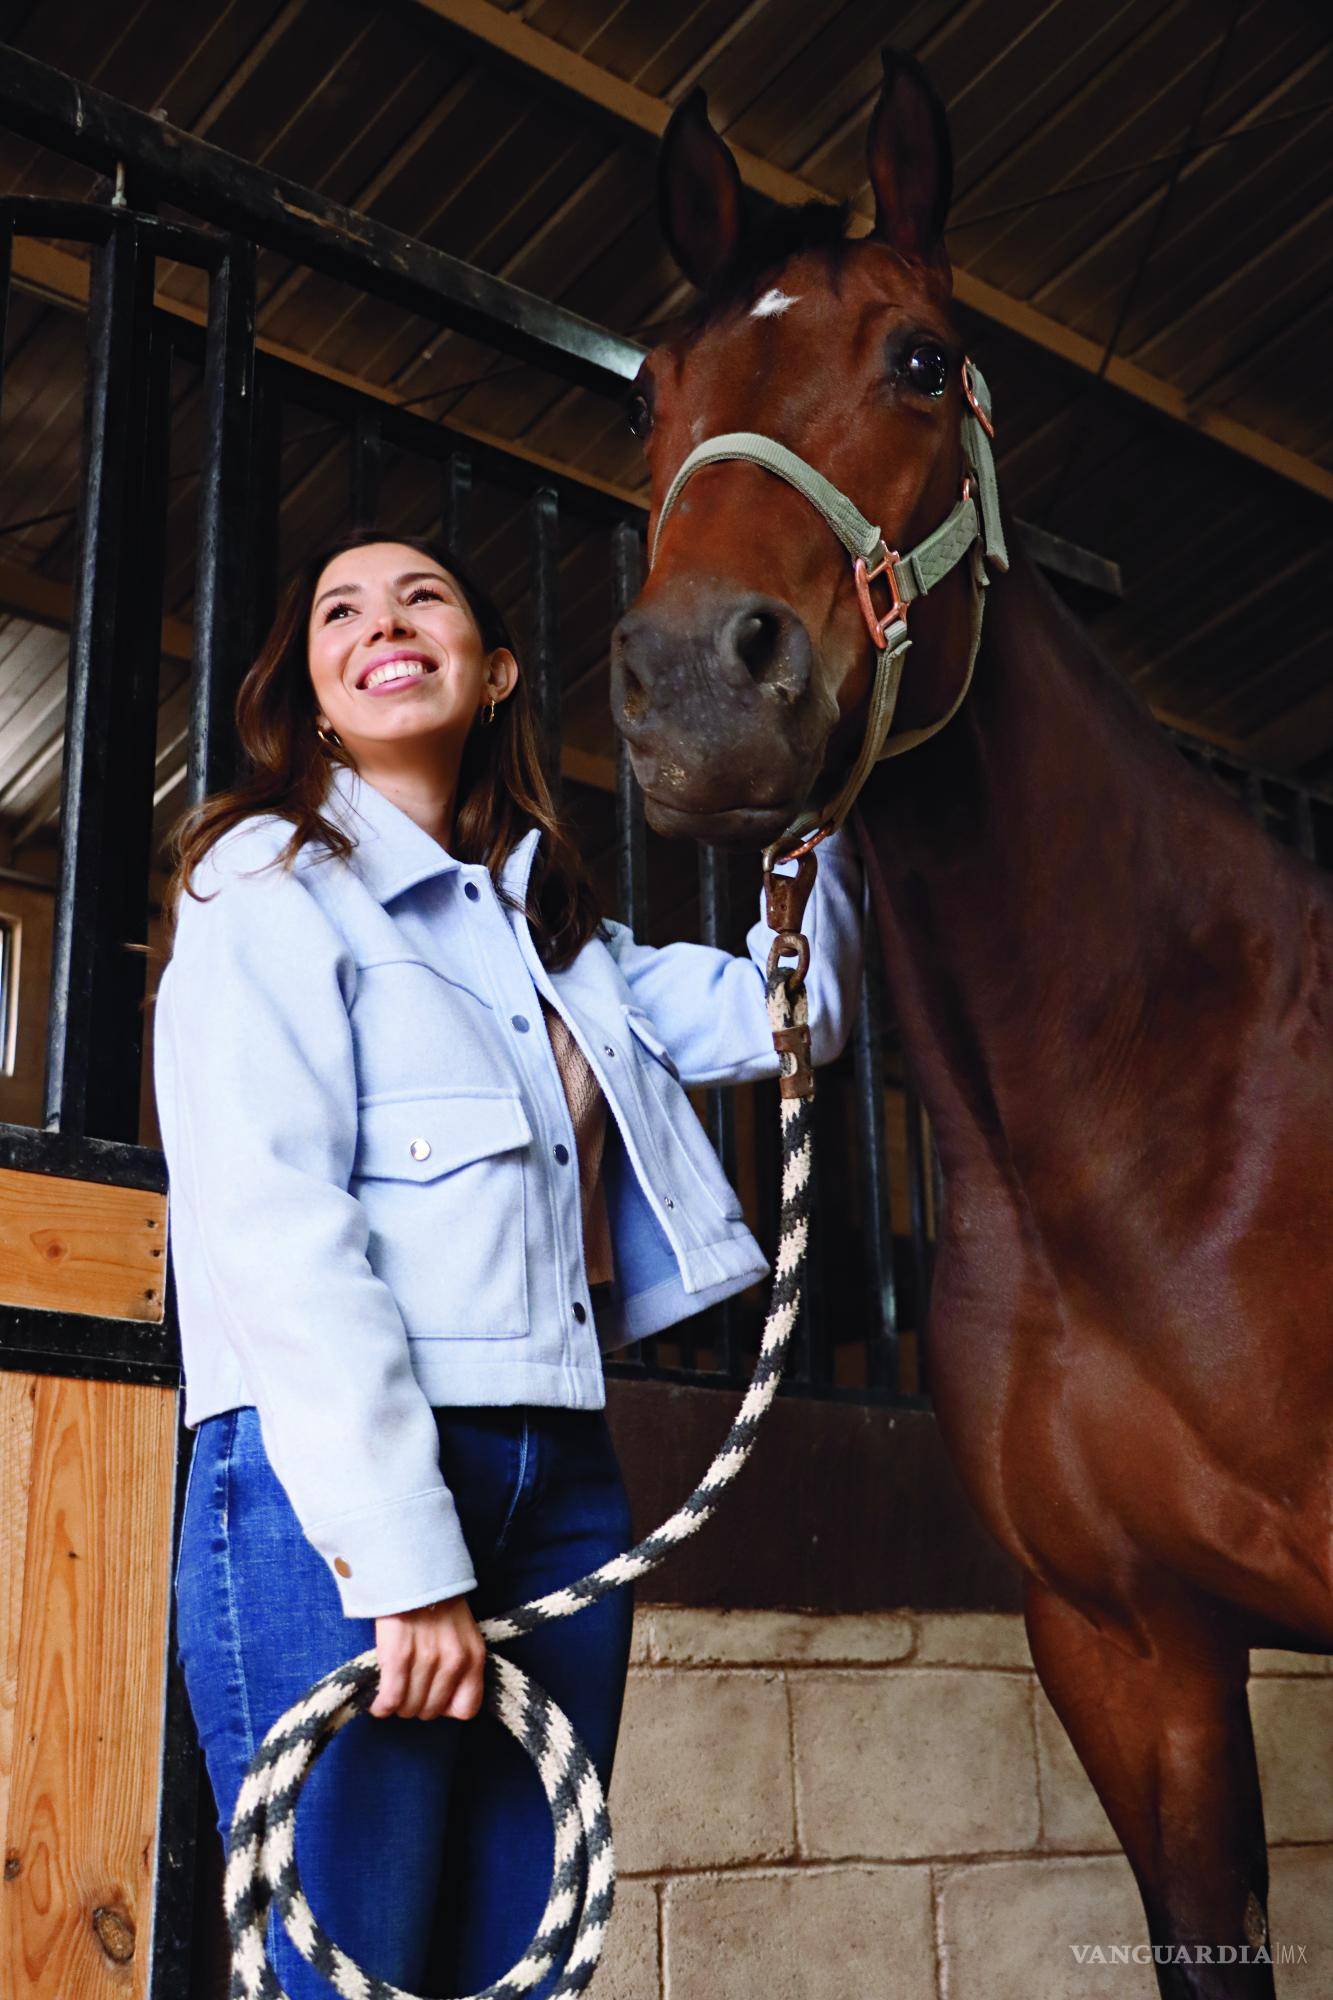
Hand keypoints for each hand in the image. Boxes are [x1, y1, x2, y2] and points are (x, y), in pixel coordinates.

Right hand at [370, 1593, 487, 1720]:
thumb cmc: (436, 1603)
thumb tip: (443, 1701)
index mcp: (474, 1656)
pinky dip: (381, 1706)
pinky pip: (390, 1699)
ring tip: (392, 1694)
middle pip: (432, 1711)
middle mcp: (454, 1662)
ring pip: (410, 1708)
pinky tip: (378, 1702)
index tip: (433, 1698)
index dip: (447, 1708)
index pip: (467, 1708)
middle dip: (417, 1706)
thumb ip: (461, 1664)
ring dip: (398, 1706)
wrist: (413, 1572)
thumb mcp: (463, 1633)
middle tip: (407, 1692)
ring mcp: (426, 1660)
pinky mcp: (398, 1657)